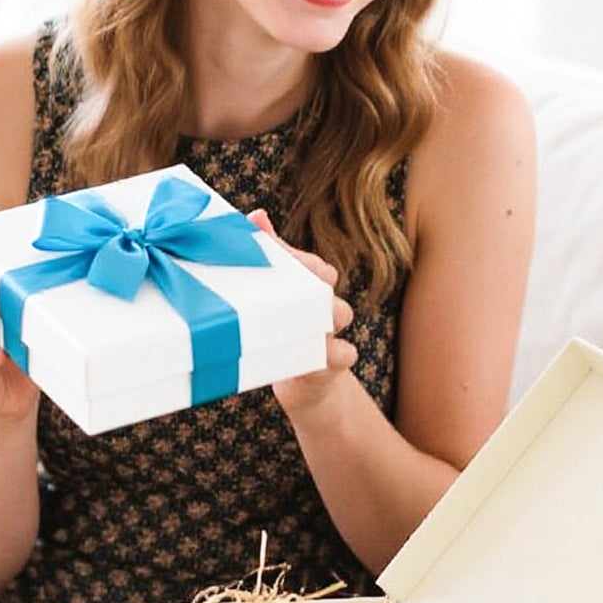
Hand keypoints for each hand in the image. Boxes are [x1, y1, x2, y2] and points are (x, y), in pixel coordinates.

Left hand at [248, 209, 357, 413]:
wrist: (304, 386)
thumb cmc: (283, 337)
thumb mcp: (273, 300)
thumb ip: (268, 261)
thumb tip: (256, 216)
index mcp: (311, 288)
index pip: (310, 261)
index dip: (292, 254)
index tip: (267, 247)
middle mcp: (325, 305)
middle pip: (326, 278)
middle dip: (311, 273)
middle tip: (288, 273)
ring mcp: (332, 334)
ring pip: (342, 312)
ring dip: (324, 310)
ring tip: (303, 312)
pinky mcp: (334, 365)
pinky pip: (345, 354)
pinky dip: (334, 353)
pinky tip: (317, 354)